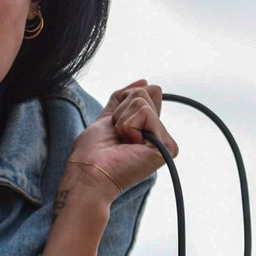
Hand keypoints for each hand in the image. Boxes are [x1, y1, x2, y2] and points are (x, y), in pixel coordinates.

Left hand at [67, 80, 178, 198]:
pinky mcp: (166, 146)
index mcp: (148, 130)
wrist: (89, 173)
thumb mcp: (109, 118)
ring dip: (122, 119)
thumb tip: (144, 81)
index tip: (115, 128)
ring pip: (143, 101)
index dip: (123, 104)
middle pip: (145, 93)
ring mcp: (165, 142)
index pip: (144, 93)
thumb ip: (124, 100)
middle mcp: (160, 136)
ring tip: (121, 141)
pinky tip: (129, 144)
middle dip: (123, 109)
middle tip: (117, 136)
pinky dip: (128, 125)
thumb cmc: (93, 152)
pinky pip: (145, 112)